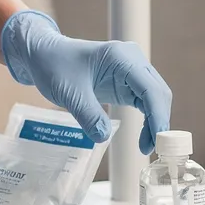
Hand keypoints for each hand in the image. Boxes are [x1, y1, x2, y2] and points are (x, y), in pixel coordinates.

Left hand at [0, 10, 173, 154]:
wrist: (45, 56)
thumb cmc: (55, 66)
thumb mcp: (69, 93)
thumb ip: (88, 114)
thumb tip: (104, 137)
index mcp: (121, 57)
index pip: (150, 88)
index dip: (157, 115)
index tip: (158, 140)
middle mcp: (132, 60)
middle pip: (158, 93)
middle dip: (159, 121)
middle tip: (152, 149)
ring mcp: (132, 70)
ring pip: (155, 98)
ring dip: (155, 122)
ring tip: (146, 147)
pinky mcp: (127, 81)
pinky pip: (145, 101)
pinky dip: (147, 119)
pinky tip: (143, 136)